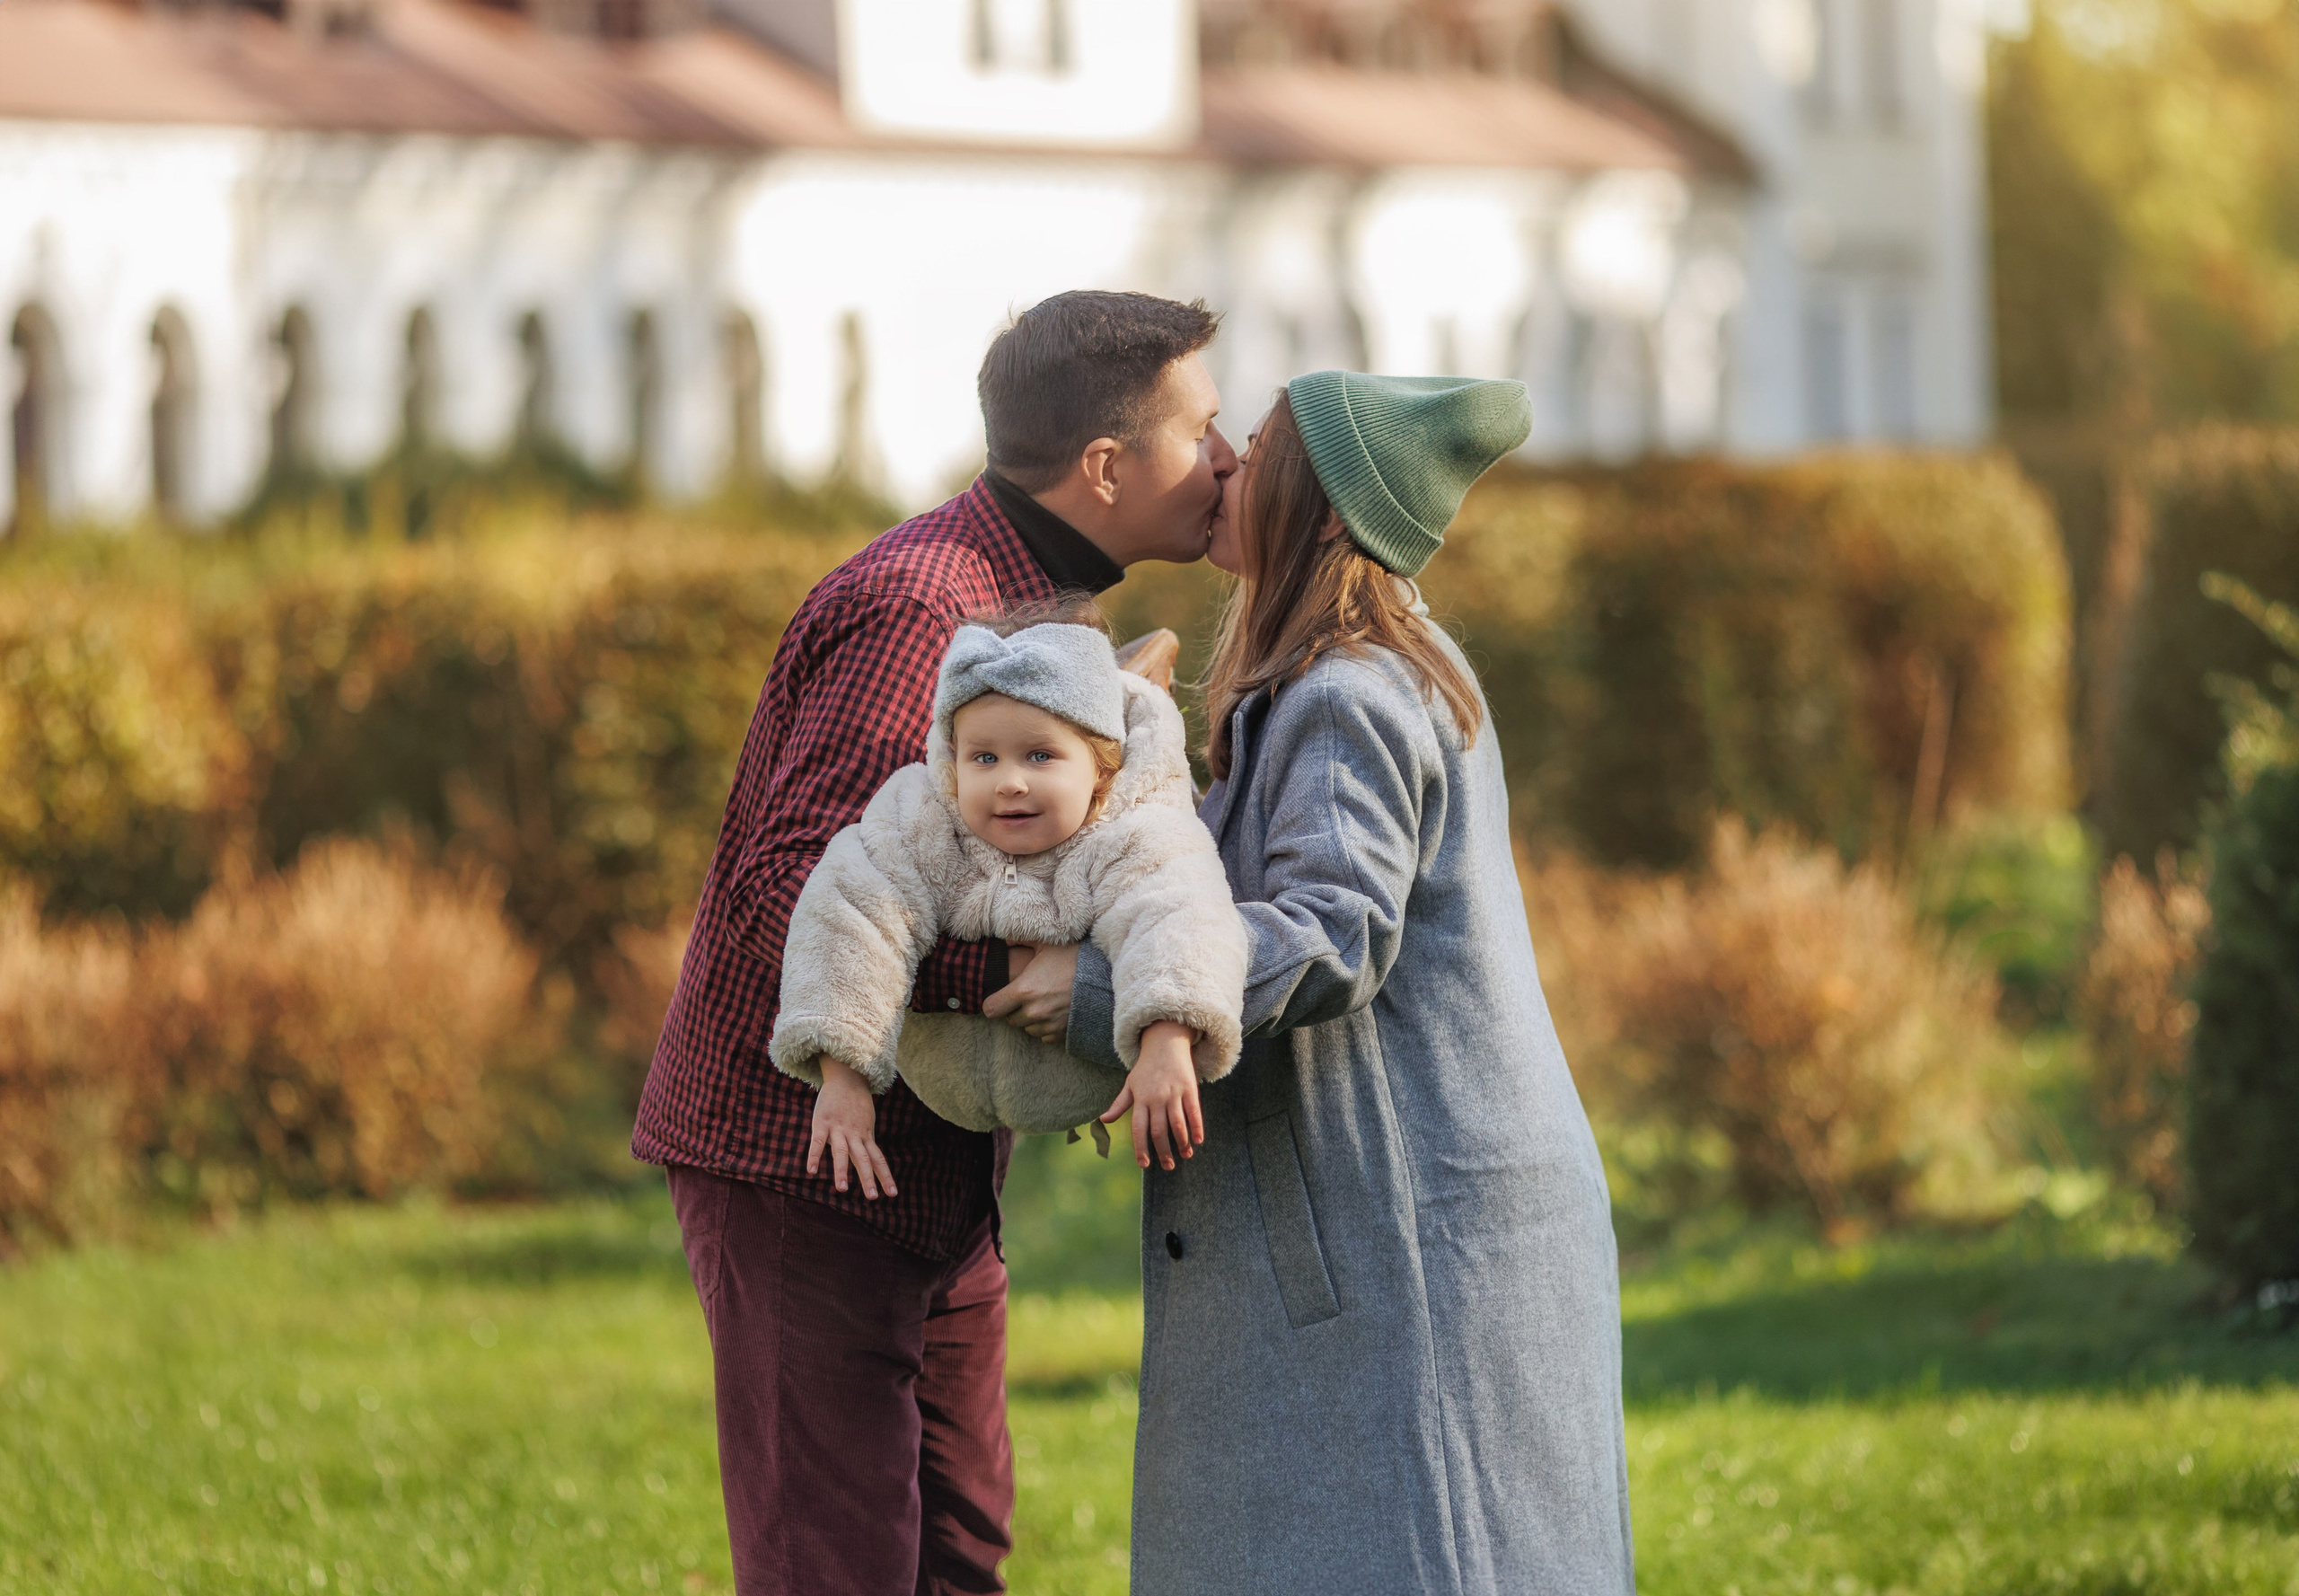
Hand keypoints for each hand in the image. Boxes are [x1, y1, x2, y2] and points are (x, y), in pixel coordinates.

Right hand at [805, 1058, 896, 1199]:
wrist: (846, 1077)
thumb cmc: (856, 1103)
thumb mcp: (866, 1122)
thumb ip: (865, 1142)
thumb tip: (870, 1160)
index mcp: (866, 1136)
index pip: (878, 1160)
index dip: (886, 1177)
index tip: (893, 1194)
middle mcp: (854, 1134)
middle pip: (863, 1159)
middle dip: (868, 1179)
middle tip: (872, 1197)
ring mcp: (838, 1129)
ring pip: (841, 1152)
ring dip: (842, 1171)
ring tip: (842, 1189)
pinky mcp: (822, 1123)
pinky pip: (817, 1142)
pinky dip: (814, 1156)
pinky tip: (811, 1171)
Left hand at [985, 942, 1076, 1044]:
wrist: (1107, 977)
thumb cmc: (1075, 958)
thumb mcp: (1047, 943)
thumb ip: (1021, 940)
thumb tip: (1005, 940)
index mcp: (1024, 990)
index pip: (991, 1009)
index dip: (993, 1003)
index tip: (999, 997)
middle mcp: (1034, 1011)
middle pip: (1010, 1020)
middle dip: (1015, 1010)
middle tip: (1027, 996)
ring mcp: (1050, 1024)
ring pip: (1028, 1029)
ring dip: (1031, 1019)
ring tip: (1043, 1002)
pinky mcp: (1063, 1033)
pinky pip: (1045, 1036)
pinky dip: (1047, 1027)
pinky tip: (1055, 1011)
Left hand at [1100, 1021, 1203, 1171]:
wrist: (1165, 1043)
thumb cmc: (1146, 1067)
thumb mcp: (1130, 1084)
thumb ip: (1119, 1104)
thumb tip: (1103, 1120)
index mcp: (1140, 1099)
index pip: (1138, 1129)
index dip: (1140, 1148)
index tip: (1144, 1164)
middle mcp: (1156, 1098)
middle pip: (1158, 1130)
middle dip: (1163, 1151)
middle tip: (1168, 1166)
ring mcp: (1173, 1093)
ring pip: (1177, 1124)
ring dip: (1181, 1143)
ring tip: (1185, 1155)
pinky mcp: (1189, 1088)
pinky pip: (1193, 1111)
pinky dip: (1196, 1127)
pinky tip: (1198, 1140)